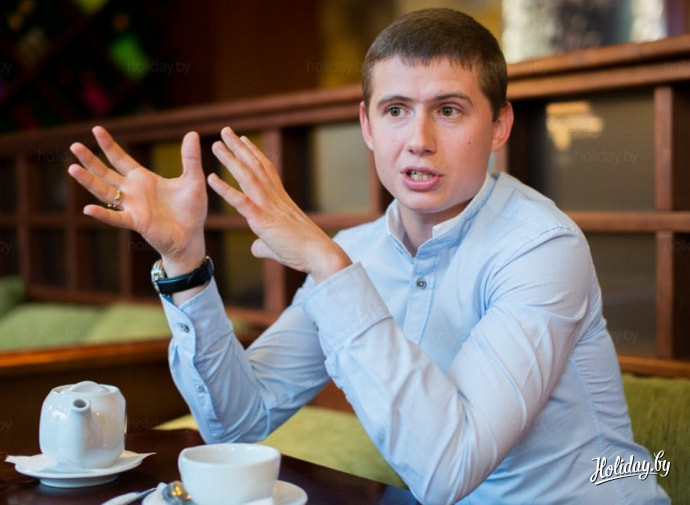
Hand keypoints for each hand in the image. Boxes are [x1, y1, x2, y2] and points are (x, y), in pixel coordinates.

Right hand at [68, 126, 207, 274]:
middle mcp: (133, 192)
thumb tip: (192, 133)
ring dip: (89, 181)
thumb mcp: (193, 180)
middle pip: (106, 173)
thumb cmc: (191, 210)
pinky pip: (116, 218)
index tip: (96, 129)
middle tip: (74, 146)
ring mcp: (132, 207)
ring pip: (104, 192)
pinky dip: (102, 214)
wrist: (192, 237)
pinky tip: (88, 209)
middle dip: (90, 160)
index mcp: (144, 179)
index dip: (109, 145)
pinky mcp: (137, 222)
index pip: (121, 159)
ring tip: (72, 168)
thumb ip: (191, 158)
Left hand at [208, 127, 350, 282]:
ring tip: (216, 143)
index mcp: (280, 200)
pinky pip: (240, 201)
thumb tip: (255, 247)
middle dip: (239, 147)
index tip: (244, 140)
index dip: (254, 153)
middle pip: (255, 166)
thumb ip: (263, 244)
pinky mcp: (262, 219)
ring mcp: (268, 206)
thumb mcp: (278, 245)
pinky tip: (211, 178)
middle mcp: (274, 198)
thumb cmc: (302, 251)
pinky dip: (224, 189)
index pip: (266, 170)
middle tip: (225, 131)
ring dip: (230, 159)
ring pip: (247, 176)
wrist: (318, 254)